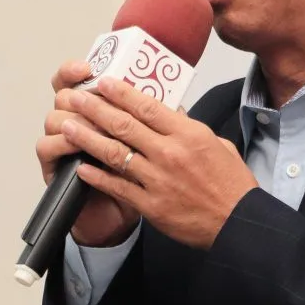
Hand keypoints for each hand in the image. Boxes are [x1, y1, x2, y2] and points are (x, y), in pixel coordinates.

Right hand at [36, 61, 139, 246]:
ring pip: (54, 118)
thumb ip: (155, 122)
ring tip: (90, 122)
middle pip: (65, 94)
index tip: (87, 67)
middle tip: (90, 96)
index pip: (78, 78)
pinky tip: (76, 145)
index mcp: (98, 109)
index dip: (78, 70)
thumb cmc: (136, 178)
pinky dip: (61, 144)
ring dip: (74, 119)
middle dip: (80, 94)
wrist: (117, 216)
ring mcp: (61, 142)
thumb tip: (172, 100)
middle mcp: (76, 120)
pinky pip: (47, 148)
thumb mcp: (151, 146)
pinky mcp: (53, 166)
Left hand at [58, 77, 258, 249]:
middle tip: (75, 97)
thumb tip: (171, 114)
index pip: (148, 107)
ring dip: (87, 138)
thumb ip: (190, 129)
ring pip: (114, 153)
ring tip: (67, 126)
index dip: (122, 93)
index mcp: (189, 135)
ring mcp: (158, 180)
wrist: (238, 222)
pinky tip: (80, 167)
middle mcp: (170, 153)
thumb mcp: (217, 145)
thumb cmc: (231, 184)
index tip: (103, 82)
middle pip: (124, 126)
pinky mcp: (151, 205)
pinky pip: (117, 186)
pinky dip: (97, 176)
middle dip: (95, 109)